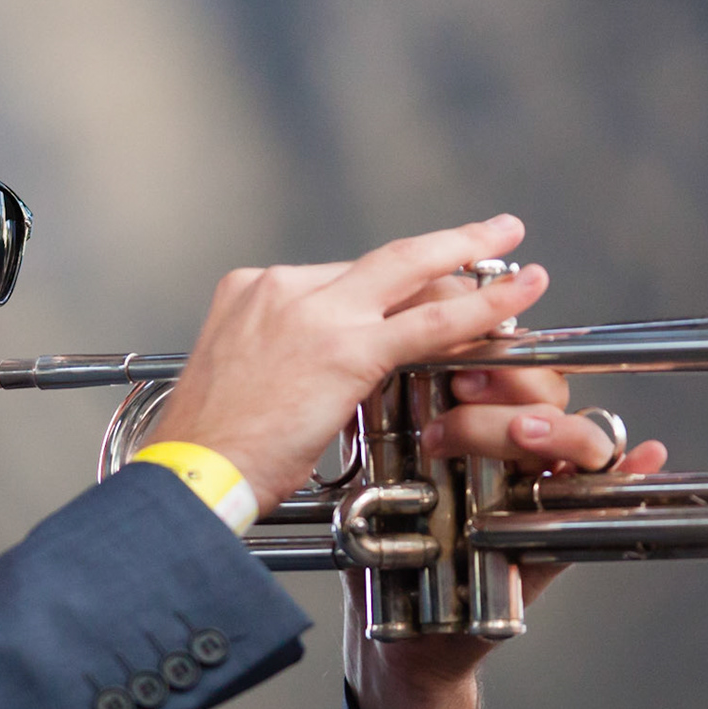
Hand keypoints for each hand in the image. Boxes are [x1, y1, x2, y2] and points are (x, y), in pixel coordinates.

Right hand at [144, 215, 548, 510]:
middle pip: (383, 261)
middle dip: (446, 244)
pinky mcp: (344, 348)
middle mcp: (281, 287)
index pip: (342, 279)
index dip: (395, 287)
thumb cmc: (209, 452)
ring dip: (474, 264)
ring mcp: (314, 311)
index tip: (424, 289)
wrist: (189, 475)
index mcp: (249, 291)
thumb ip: (282, 364)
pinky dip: (481, 307)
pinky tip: (517, 300)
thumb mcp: (240, 384)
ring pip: (413, 276)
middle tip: (494, 233)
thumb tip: (321, 383)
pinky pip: (429, 322)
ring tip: (518, 262)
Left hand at [343, 360, 666, 708]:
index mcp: (474, 424)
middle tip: (462, 394)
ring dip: (559, 428)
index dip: (484, 355)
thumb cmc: (390, 552)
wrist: (402, 633)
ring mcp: (547, 489)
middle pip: (544, 393)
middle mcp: (519, 451)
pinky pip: (610, 499)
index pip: (499, 367)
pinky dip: (635, 472)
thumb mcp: (370, 486)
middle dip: (510, 386)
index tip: (450, 361)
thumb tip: (356, 388)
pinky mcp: (565, 534)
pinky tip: (645, 456)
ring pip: (579, 437)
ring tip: (522, 434)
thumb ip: (371, 436)